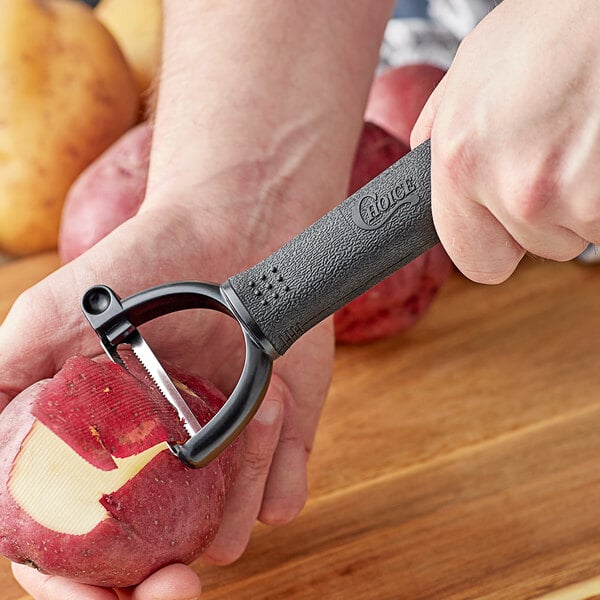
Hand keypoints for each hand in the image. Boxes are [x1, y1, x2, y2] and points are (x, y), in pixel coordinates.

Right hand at [1, 2, 394, 596]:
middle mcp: (159, 468)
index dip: (74, 588)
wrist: (237, 231)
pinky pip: (282, 494)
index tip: (94, 596)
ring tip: (250, 403)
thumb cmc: (145, 265)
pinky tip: (273, 402)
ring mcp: (221, 460)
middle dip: (156, 590)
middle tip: (171, 585)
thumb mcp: (54, 314)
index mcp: (98, 451)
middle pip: (150, 566)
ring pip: (224, 532)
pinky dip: (278, 467)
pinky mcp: (277, 441)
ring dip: (235, 483)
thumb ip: (10, 379)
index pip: (72, 547)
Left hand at [411, 0, 599, 283]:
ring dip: (582, 199)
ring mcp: (575, 197)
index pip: (475, 262)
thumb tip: (423, 174)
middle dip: (546, 212)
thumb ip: (440, 137)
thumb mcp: (469, 74)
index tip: (502, 228)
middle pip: (536, 245)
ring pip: (579, 232)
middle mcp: (515, 189)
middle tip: (556, 153)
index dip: (493, 244)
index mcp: (462, 162)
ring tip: (584, 138)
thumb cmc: (550, 26)